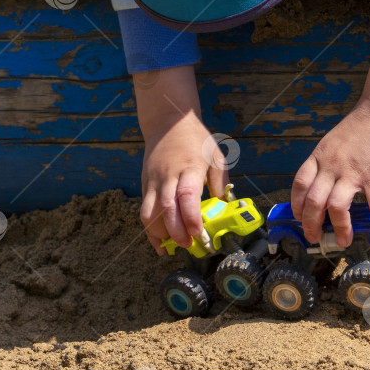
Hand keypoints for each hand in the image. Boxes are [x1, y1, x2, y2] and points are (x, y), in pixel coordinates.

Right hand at [140, 111, 228, 253]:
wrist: (168, 122)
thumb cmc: (196, 140)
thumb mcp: (215, 156)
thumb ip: (220, 182)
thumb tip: (225, 207)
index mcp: (189, 167)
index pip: (187, 196)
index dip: (191, 217)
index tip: (198, 233)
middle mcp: (168, 176)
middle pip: (167, 209)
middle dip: (176, 232)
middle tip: (188, 244)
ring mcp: (154, 181)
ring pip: (149, 213)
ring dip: (159, 234)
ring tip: (173, 246)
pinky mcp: (145, 185)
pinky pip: (144, 211)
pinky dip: (150, 229)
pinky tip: (159, 242)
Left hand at [290, 102, 369, 247]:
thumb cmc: (361, 127)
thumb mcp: (333, 142)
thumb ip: (327, 163)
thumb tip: (325, 187)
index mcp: (319, 157)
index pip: (299, 184)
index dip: (296, 205)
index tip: (299, 218)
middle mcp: (332, 166)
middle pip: (313, 201)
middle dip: (311, 225)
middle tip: (315, 238)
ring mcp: (353, 171)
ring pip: (337, 207)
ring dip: (339, 228)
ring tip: (343, 241)